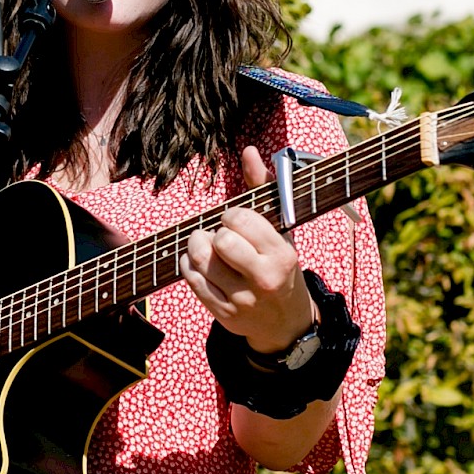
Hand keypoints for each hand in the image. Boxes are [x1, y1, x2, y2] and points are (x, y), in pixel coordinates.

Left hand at [179, 145, 315, 354]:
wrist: (285, 323)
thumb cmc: (279, 265)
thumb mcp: (281, 229)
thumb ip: (263, 188)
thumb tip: (249, 151)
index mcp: (281, 255)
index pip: (240, 220)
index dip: (232, 215)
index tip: (236, 221)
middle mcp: (263, 279)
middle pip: (219, 241)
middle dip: (215, 232)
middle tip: (222, 235)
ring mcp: (241, 299)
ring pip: (200, 260)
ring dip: (197, 245)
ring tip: (207, 245)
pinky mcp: (222, 313)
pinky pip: (191, 279)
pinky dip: (189, 264)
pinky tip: (200, 262)